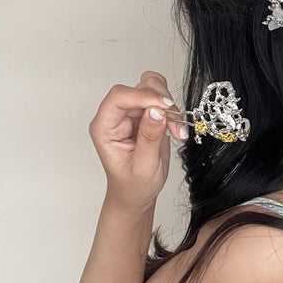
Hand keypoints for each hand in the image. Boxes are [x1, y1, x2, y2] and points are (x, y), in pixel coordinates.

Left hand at [88, 71, 186, 211]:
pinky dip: (173, 111)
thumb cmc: (133, 185)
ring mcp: (132, 114)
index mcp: (105, 127)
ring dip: (170, 107)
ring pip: (152, 89)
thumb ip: (149, 137)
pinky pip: (162, 100)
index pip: (119, 96)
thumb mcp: (143, 166)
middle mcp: (116, 117)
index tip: (165, 106)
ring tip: (177, 130)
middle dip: (161, 103)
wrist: (137, 193)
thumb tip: (156, 111)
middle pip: (138, 88)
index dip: (143, 96)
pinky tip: (176, 129)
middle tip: (175, 125)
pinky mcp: (146, 115)